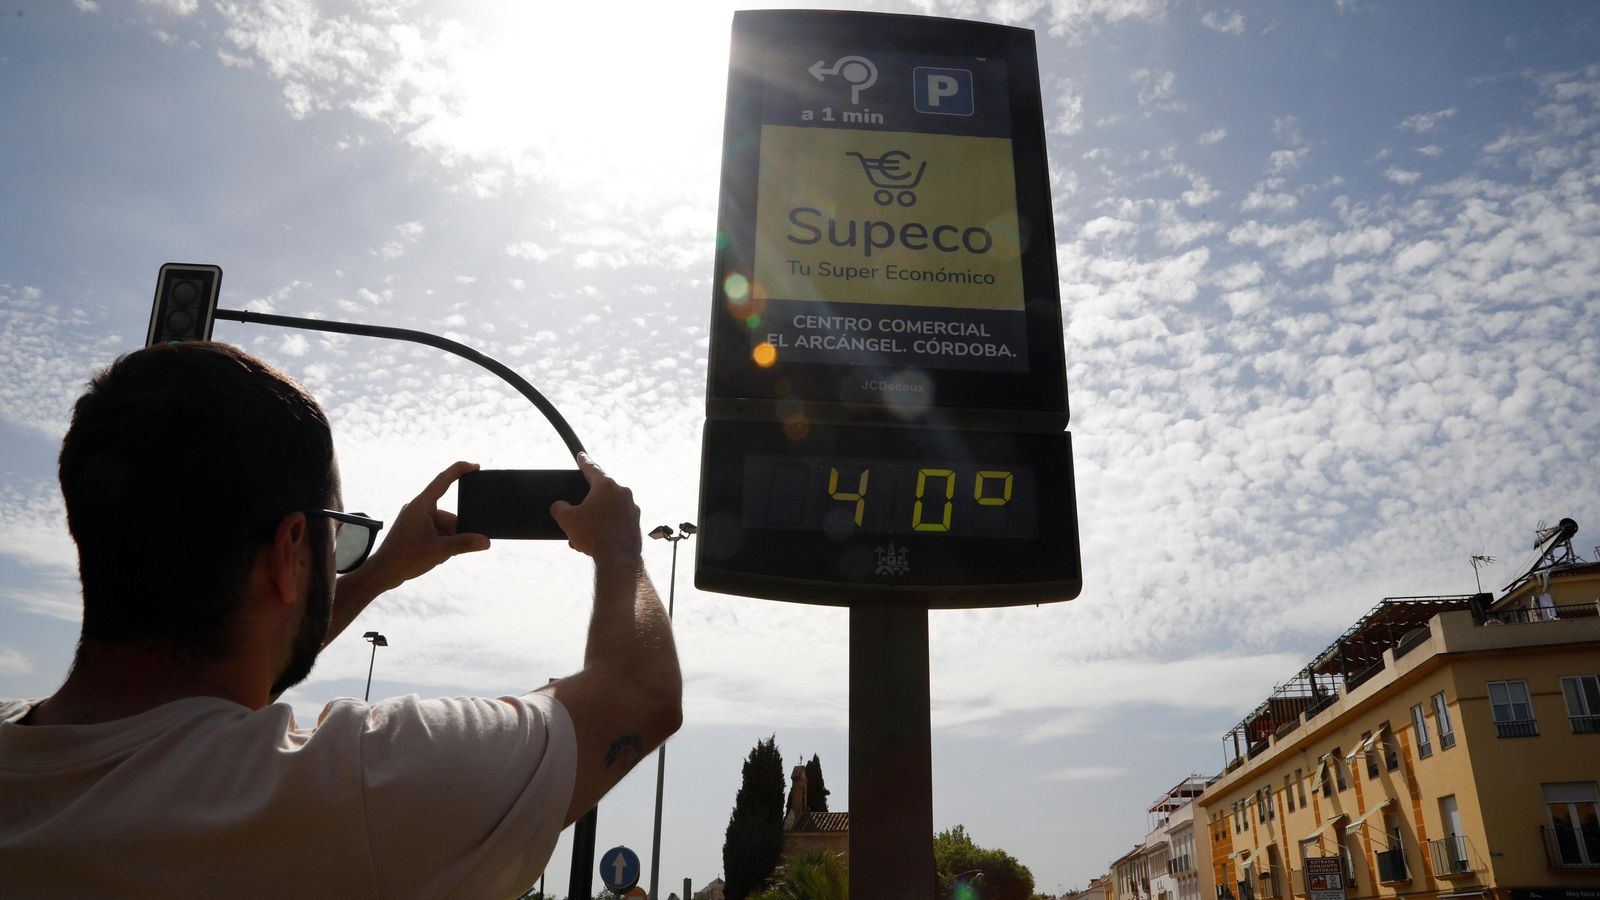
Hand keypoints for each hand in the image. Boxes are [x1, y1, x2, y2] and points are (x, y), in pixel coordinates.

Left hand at [360, 461, 491, 591]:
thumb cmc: (406, 558)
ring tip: (439, 555)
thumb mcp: (441, 551)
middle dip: (455, 532)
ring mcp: (414, 519)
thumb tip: (485, 541)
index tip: (475, 466)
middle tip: (450, 549)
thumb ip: (465, 544)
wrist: (382, 572)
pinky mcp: (413, 530)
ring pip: (443, 526)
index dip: (460, 470)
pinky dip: (440, 542)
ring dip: (447, 540)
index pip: (443, 480)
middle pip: (448, 516)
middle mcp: (417, 508)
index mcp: (421, 505)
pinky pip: (434, 531)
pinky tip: (435, 556)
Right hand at [550, 453, 642, 562]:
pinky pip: (616, 521)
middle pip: (599, 492)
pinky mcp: (635, 523)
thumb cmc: (593, 535)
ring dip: (594, 519)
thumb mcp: (567, 519)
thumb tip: (559, 507)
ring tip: (581, 536)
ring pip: (607, 509)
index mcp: (606, 486)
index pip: (592, 468)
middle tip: (575, 515)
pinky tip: (594, 542)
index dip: (583, 461)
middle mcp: (622, 493)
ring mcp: (631, 508)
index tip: (581, 456)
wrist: (618, 558)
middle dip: (585, 504)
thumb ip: (559, 508)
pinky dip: (605, 528)